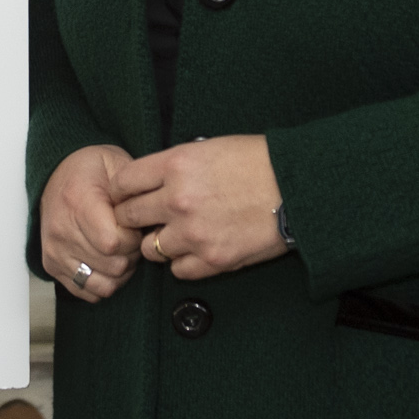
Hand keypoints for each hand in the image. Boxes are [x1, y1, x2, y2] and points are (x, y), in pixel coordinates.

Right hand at [41, 146, 141, 300]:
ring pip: (103, 284)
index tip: (135, 226)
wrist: (56, 173)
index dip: (134, 238)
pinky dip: (103, 283)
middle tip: (131, 238)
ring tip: (120, 251)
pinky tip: (106, 262)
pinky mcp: (51, 266)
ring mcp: (55, 251)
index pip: (114, 243)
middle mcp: (62, 230)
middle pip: (113, 265)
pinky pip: (86, 292)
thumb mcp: (117, 165)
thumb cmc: (91, 169)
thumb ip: (136, 190)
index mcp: (78, 202)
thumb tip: (154, 218)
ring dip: (120, 272)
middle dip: (131, 255)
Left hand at [110, 136, 288, 279]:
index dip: (121, 191)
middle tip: (146, 218)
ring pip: (149, 249)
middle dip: (134, 218)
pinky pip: (177, 270)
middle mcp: (178, 199)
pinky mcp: (212, 259)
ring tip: (177, 234)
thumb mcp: (210, 147)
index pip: (122, 182)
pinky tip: (197, 248)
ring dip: (159, 242)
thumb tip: (150, 181)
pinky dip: (183, 262)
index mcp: (176, 164)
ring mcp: (193, 233)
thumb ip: (176, 165)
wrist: (298, 188)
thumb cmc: (259, 162)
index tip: (126, 196)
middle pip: (128, 217)